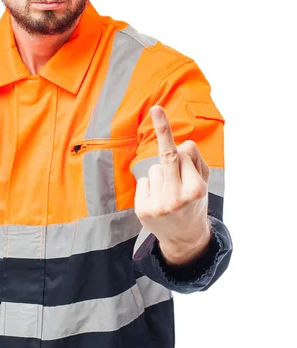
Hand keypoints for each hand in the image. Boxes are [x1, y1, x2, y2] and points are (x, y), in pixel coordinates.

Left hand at [134, 105, 211, 264]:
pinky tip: (158, 200)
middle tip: (157, 108)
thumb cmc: (194, 203)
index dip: (179, 146)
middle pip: (167, 157)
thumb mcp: (204, 184)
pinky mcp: (143, 210)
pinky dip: (149, 187)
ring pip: (153, 170)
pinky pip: (143, 182)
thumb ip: (195, 161)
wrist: (185, 238)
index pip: (183, 154)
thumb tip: (181, 144)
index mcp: (196, 189)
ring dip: (160, 176)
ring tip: (169, 193)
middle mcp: (177, 198)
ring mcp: (158, 205)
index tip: (158, 111)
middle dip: (163, 131)